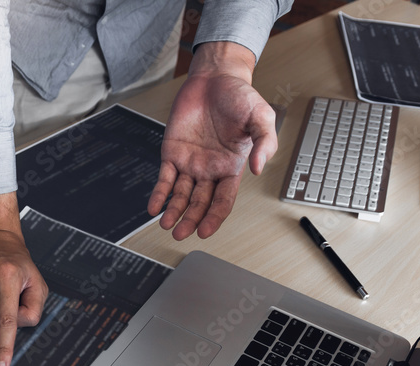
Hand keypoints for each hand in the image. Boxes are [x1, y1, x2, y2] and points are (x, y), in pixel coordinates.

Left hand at [148, 42, 277, 240]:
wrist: (215, 78)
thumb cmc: (240, 97)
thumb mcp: (262, 117)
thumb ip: (265, 143)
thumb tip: (259, 169)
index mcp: (232, 167)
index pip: (223, 200)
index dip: (214, 217)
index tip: (205, 232)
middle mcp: (210, 170)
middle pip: (200, 203)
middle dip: (190, 220)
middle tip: (180, 234)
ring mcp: (191, 163)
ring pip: (181, 195)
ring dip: (174, 211)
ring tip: (166, 225)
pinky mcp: (172, 153)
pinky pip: (165, 178)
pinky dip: (159, 193)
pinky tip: (153, 207)